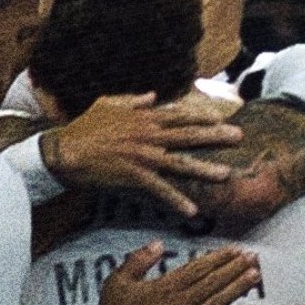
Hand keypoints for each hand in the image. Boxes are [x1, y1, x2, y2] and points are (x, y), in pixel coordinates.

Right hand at [48, 93, 243, 215]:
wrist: (65, 151)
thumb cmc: (84, 127)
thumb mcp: (107, 104)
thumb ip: (132, 100)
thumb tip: (152, 95)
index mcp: (143, 118)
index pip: (179, 115)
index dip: (202, 115)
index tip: (221, 116)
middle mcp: (148, 136)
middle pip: (188, 135)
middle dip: (215, 135)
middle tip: (239, 136)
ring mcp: (143, 156)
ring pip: (180, 163)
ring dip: (205, 169)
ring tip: (226, 174)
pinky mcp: (134, 176)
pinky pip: (160, 189)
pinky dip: (176, 200)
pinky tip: (192, 210)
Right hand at [87, 241, 259, 304]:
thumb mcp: (117, 282)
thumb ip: (138, 261)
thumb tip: (157, 245)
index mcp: (165, 288)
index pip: (198, 268)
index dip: (218, 257)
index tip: (233, 249)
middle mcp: (182, 304)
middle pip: (214, 282)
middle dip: (234, 268)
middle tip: (252, 256)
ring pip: (219, 301)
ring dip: (239, 287)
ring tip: (255, 275)